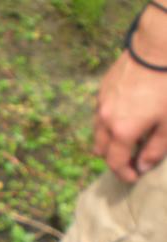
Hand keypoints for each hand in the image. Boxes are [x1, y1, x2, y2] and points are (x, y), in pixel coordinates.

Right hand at [95, 3, 166, 181]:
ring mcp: (100, 105)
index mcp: (122, 132)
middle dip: (113, 158)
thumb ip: (155, 149)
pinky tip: (125, 114)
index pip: (115, 162)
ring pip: (97, 132)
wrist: (155, 49)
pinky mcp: (102, 91)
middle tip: (130, 159)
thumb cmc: (166, 87)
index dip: (124, 174)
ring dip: (109, 140)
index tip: (133, 177)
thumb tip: (141, 167)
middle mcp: (105, 121)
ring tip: (126, 137)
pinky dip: (108, 122)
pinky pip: (100, 114)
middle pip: (100, 150)